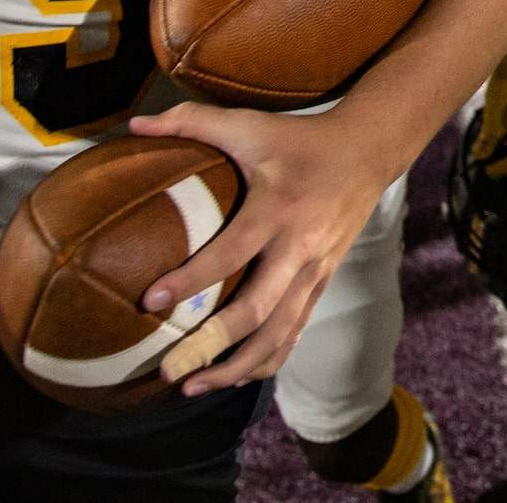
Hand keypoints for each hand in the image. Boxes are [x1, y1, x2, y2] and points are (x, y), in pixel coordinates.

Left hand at [130, 100, 398, 394]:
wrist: (370, 151)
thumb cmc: (301, 139)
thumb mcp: (251, 124)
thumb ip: (194, 121)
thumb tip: (136, 125)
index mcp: (278, 210)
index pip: (231, 252)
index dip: (190, 279)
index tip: (149, 301)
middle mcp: (300, 247)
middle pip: (258, 311)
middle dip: (211, 345)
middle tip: (166, 369)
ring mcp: (315, 270)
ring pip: (279, 334)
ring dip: (236, 366)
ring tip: (192, 385)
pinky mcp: (324, 282)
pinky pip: (295, 332)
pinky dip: (266, 360)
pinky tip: (234, 376)